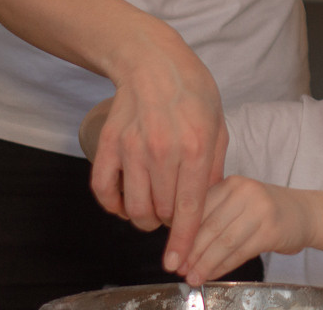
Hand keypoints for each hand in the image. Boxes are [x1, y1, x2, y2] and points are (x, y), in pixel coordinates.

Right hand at [88, 40, 226, 272]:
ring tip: (153, 206)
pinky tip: (126, 199)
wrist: (153, 61)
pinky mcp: (108, 145)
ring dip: (143, 217)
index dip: (185, 239)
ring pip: (132, 208)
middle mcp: (162, 150)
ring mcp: (131, 148)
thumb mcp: (218, 124)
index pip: (189, 207)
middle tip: (174, 211)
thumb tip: (208, 201)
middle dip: (170, 222)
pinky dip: (113, 204)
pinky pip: (103, 191)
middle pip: (161, 212)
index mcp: (195, 146)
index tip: (179, 261)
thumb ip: (214, 166)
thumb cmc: (192, 91)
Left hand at [179, 176, 311, 285]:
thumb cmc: (265, 211)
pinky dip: (223, 266)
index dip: (181, 235)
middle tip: (178, 270)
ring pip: (224, 241)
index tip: (170, 255)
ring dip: (205, 263)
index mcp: (232, 183)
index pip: (200, 209)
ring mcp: (261, 209)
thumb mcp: (238, 203)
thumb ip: (213, 216)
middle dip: (190, 252)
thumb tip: (180, 245)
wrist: (304, 213)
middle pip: (210, 226)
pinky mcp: (272, 229)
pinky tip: (212, 274)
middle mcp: (246, 191)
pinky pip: (240, 252)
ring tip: (192, 277)